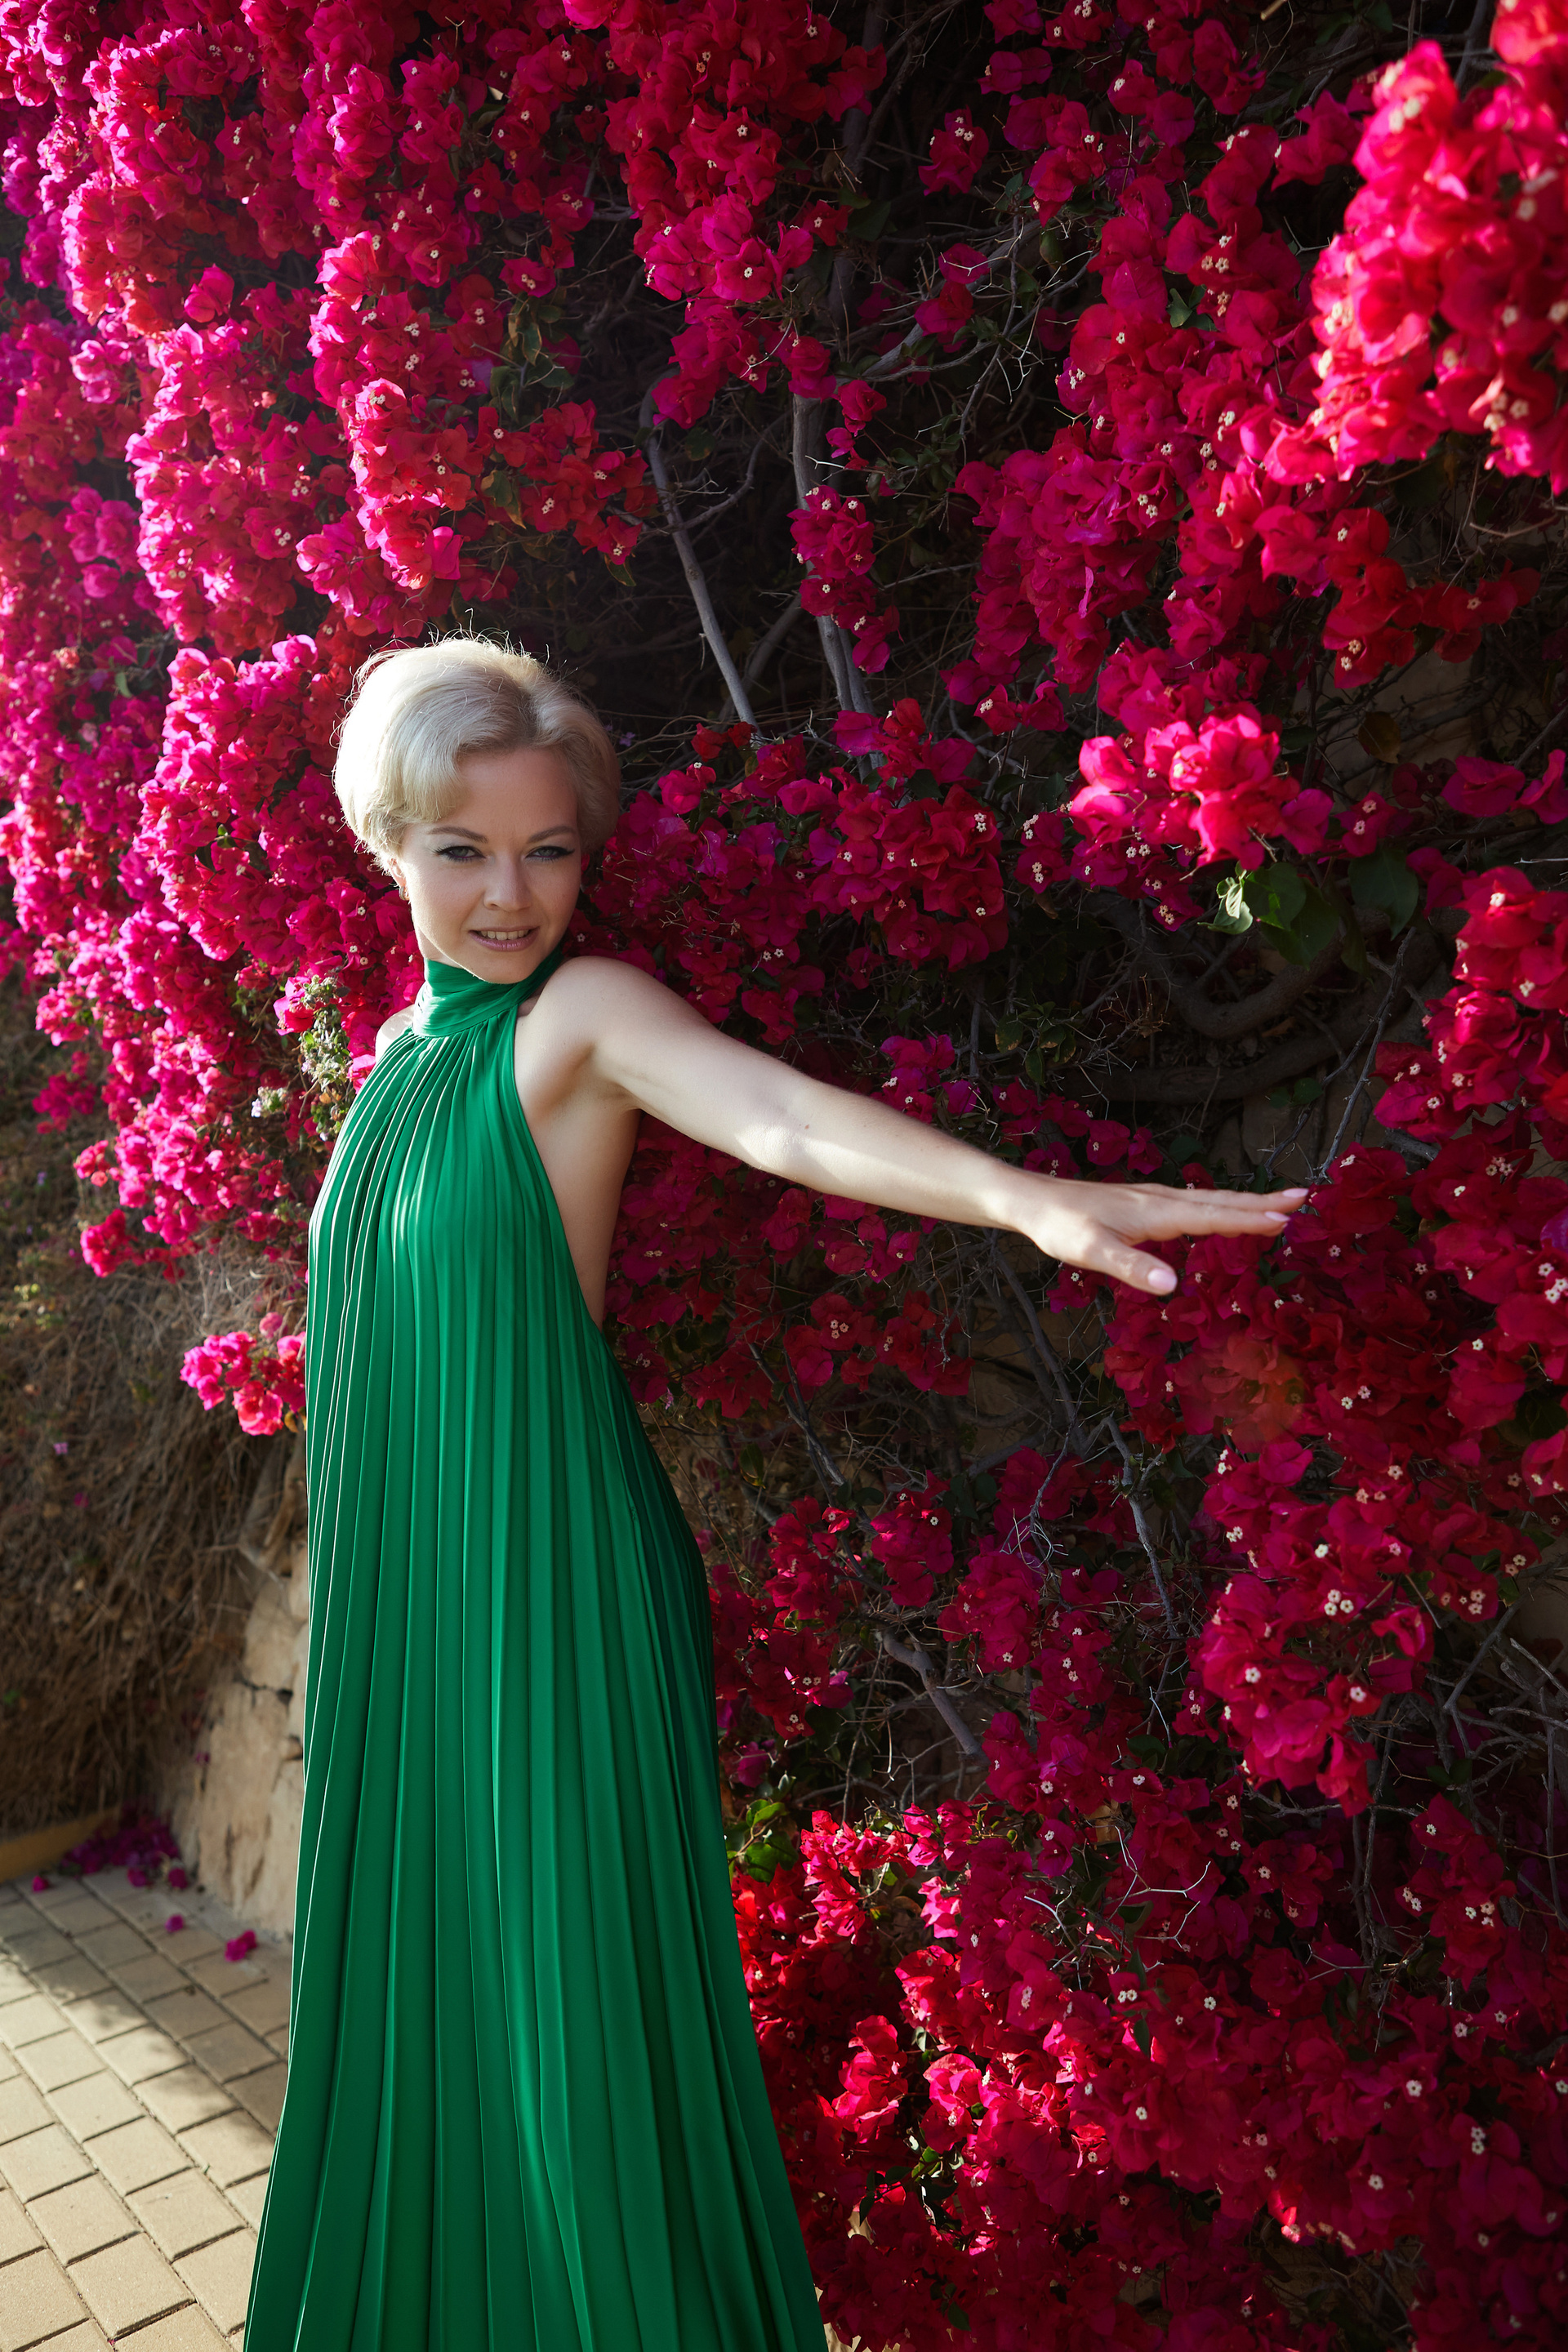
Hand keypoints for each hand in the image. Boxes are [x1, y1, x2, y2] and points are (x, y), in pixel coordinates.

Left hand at [1015, 1177, 1309, 1294]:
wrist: (1033, 1202)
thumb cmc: (1060, 1228)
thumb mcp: (1091, 1252)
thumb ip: (1130, 1267)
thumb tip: (1172, 1285)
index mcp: (1157, 1213)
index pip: (1214, 1216)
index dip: (1251, 1219)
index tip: (1290, 1218)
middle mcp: (1160, 1201)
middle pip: (1220, 1201)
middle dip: (1262, 1203)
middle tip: (1304, 1199)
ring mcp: (1152, 1200)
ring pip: (1208, 1200)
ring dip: (1244, 1202)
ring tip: (1276, 1204)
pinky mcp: (1142, 1204)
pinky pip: (1192, 1203)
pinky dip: (1217, 1206)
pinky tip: (1218, 1212)